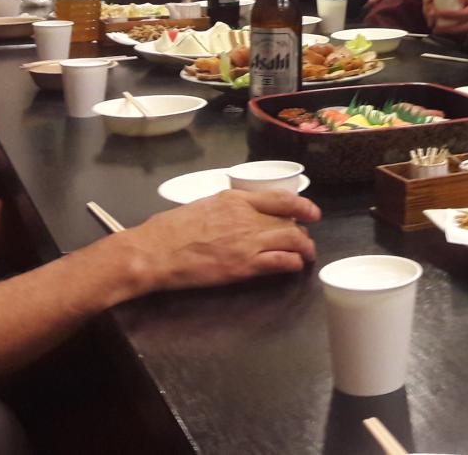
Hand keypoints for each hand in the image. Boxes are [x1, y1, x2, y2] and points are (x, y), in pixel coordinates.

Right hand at [119, 188, 320, 290]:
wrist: (155, 251)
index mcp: (236, 199)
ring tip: (306, 255)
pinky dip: (293, 264)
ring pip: (292, 241)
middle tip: (304, 241)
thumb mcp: (204, 205)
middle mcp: (248, 217)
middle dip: (301, 232)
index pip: (281, 198)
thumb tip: (239, 215)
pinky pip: (281, 262)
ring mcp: (248, 242)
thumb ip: (228, 208)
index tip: (312, 212)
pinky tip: (294, 267)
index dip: (303, 206)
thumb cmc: (170, 229)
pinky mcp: (245, 266)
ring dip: (304, 249)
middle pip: (289, 222)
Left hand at [431, 0, 467, 34]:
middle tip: (434, 26)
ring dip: (452, 29)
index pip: (464, 14)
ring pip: (466, 28)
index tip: (439, 12)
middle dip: (447, 28)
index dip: (450, 14)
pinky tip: (454, 23)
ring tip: (440, 27)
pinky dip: (461, 26)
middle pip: (463, 27)